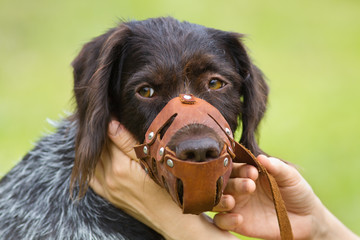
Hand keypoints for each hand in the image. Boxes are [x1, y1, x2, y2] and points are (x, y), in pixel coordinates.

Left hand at [89, 120, 238, 239]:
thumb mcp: (151, 162)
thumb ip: (127, 142)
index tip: (110, 107)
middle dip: (98, 131)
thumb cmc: (167, 189)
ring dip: (93, 145)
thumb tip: (111, 122)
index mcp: (119, 168)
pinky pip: (91, 177)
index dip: (107, 120)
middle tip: (104, 114)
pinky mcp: (107, 195)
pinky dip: (91, 163)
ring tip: (99, 130)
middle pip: (96, 148)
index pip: (106, 136)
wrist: (170, 218)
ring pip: (91, 161)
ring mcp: (106, 188)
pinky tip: (97, 153)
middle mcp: (108, 179)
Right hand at [214, 155, 358, 239]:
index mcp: (247, 172)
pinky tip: (239, 219)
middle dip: (234, 183)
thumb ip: (276, 167)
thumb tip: (261, 157)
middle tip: (249, 186)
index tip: (254, 171)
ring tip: (232, 202)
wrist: (306, 218)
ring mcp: (236, 204)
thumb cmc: (296, 191)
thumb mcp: (290, 176)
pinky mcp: (237, 223)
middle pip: (223, 182)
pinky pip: (221, 221)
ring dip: (221, 200)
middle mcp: (237, 186)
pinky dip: (225, 219)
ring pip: (217, 200)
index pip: (234, 166)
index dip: (240, 168)